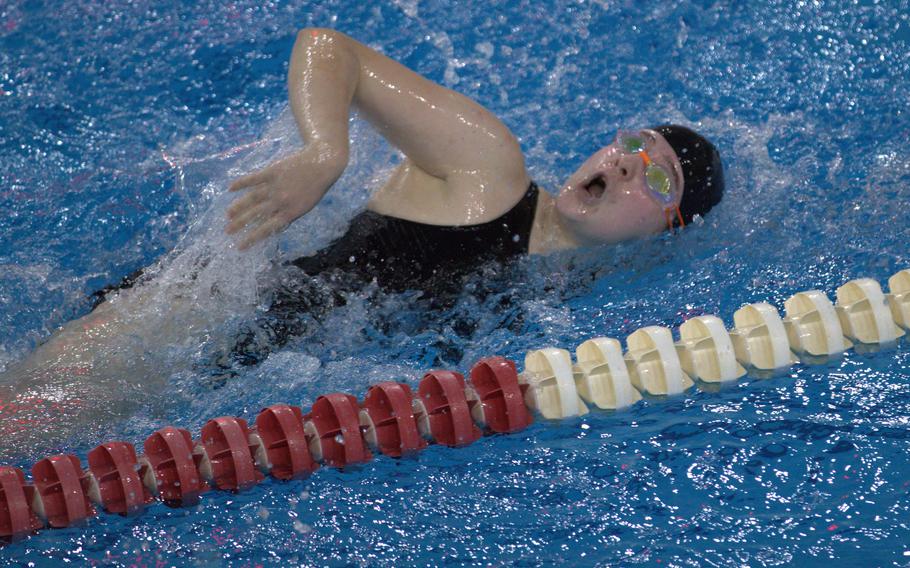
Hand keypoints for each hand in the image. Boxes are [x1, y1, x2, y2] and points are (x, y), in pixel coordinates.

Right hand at [226, 144, 346, 249]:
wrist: (322, 164)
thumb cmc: (315, 188)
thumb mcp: (304, 206)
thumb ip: (287, 215)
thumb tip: (269, 224)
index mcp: (290, 213)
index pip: (266, 229)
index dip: (252, 238)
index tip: (240, 246)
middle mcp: (280, 201)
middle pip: (255, 215)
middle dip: (240, 224)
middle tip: (227, 231)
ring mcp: (275, 186)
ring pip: (251, 198)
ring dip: (238, 207)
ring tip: (228, 215)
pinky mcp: (272, 171)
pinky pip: (253, 179)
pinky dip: (241, 183)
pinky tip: (230, 188)